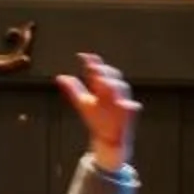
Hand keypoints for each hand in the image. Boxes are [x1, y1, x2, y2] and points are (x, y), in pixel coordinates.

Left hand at [60, 53, 139, 171]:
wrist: (106, 137)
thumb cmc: (97, 118)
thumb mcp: (82, 102)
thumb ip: (73, 88)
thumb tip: (60, 77)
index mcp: (102, 86)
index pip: (99, 70)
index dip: (92, 62)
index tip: (82, 56)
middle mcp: (113, 91)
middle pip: (112, 75)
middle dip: (104, 71)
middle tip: (93, 69)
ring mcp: (121, 101)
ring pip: (122, 88)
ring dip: (113, 84)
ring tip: (102, 81)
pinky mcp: (128, 114)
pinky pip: (132, 107)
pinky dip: (130, 105)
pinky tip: (124, 104)